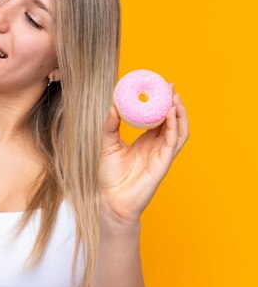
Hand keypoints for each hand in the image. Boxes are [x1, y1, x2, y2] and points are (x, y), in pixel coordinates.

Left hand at [98, 83, 189, 224]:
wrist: (111, 199)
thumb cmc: (110, 175)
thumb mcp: (107, 145)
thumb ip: (110, 126)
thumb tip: (112, 106)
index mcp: (146, 141)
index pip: (159, 119)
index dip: (161, 104)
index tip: (160, 87)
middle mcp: (157, 146)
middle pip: (172, 122)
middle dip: (174, 104)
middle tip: (170, 86)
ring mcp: (162, 154)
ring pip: (179, 130)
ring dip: (179, 113)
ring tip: (175, 97)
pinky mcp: (164, 163)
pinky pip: (173, 142)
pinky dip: (174, 126)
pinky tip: (170, 113)